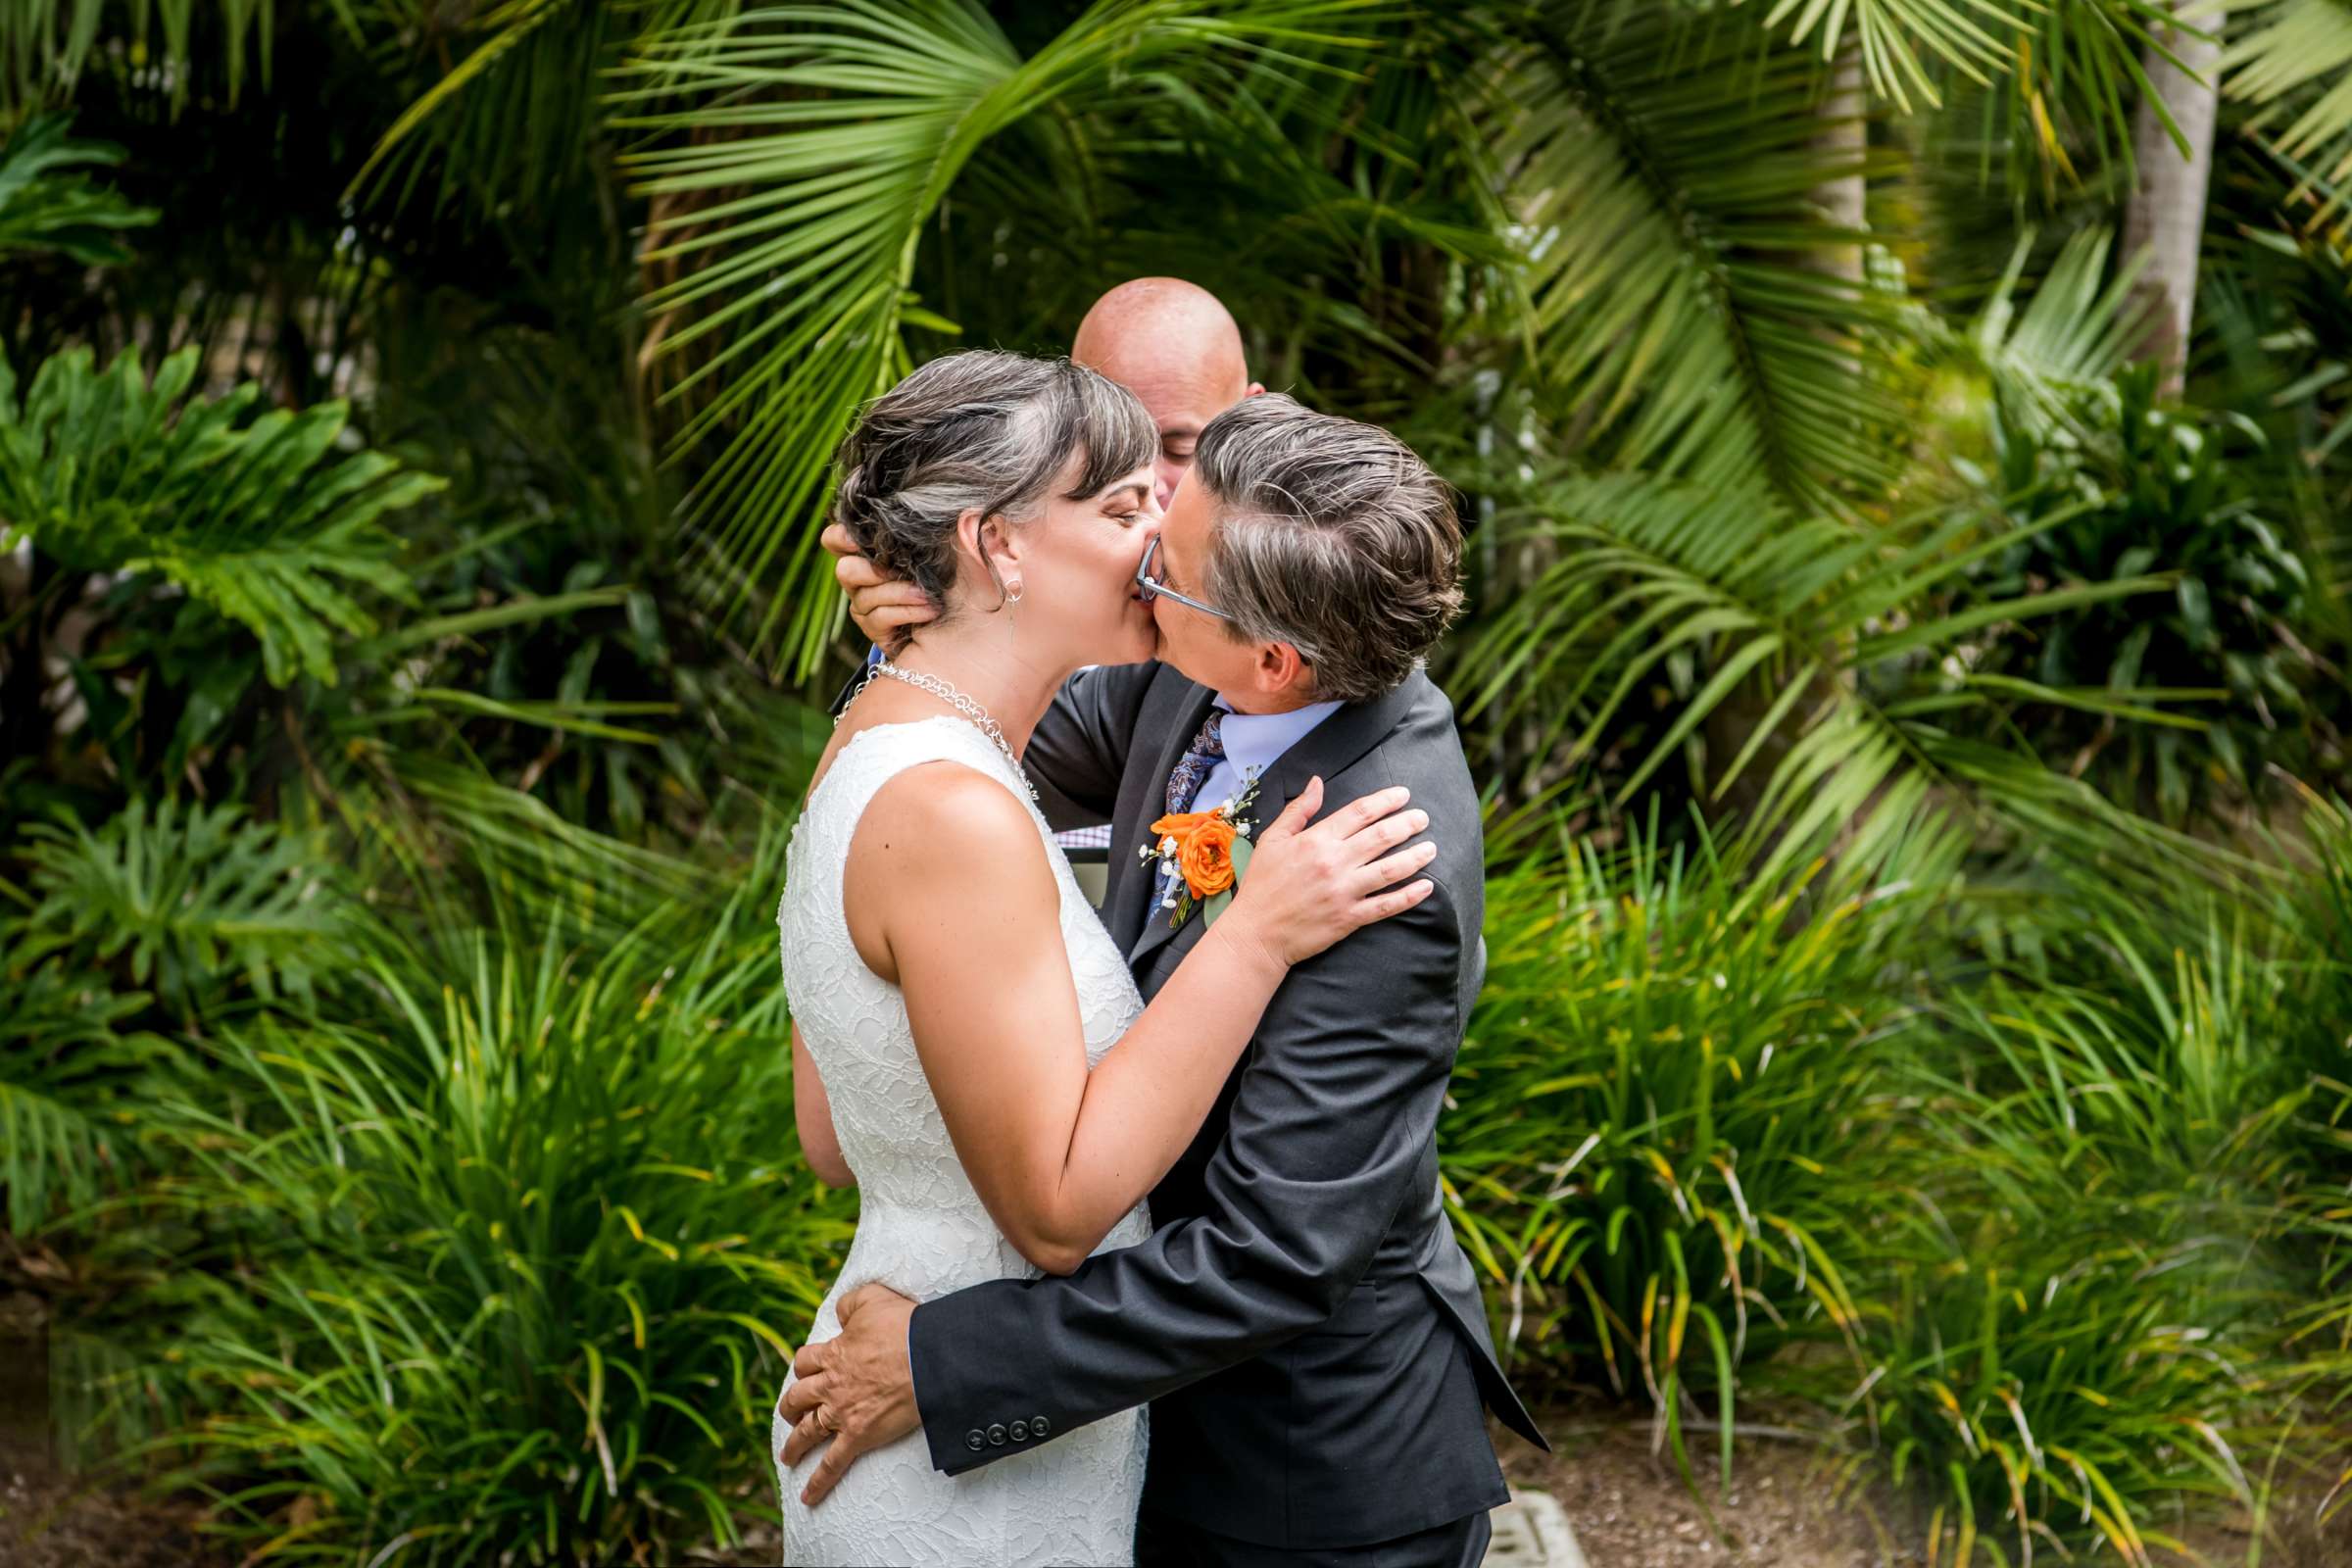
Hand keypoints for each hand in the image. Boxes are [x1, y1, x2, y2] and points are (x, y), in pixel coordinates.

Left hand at [775, 1282, 920, 1504]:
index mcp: (833, 1354)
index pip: (804, 1362)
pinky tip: (807, 1498)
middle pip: (798, 1398)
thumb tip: (838, 1314)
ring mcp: (842, 1413)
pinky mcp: (858, 1436)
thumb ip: (849, 1304)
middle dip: (791, 1406)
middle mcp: (830, 1386)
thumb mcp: (872, 1299)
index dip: (804, 1367)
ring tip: (787, 1456)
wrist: (928, 1358)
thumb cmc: (903, 1326)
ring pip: (807, 1431)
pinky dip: (818, 1483)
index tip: (807, 1372)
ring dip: (794, 1445)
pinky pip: (833, 1464)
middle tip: (792, 1413)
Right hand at [821, 522, 937, 642]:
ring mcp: (864, 606)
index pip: (833, 540)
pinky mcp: (874, 629)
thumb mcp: (936, 549)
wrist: (959, 621)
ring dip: (898, 593)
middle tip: (899, 571)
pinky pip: (880, 618)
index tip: (858, 540)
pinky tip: (929, 610)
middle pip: (844, 571)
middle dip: (872, 571)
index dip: (839, 537)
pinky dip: (906, 612)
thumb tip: (940, 511)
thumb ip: (925, 531)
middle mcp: (858, 580)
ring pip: (865, 598)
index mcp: (865, 554)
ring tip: (927, 594)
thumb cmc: (946, 575)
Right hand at [1224, 778, 1435, 967]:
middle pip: (1381, 837)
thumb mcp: (1273, 839)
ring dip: (1415, 857)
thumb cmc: (1262, 884)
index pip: (1360, 812)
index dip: (1386, 801)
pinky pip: (1386, 905)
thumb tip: (1317, 782)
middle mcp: (1334, 863)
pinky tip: (1426, 887)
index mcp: (1316, 840)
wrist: (1256, 934)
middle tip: (1423, 817)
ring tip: (1432, 847)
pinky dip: (1409, 896)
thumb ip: (1299, 810)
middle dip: (1408, 824)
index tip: (1403, 794)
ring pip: (1390, 869)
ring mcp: (1344, 892)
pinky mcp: (1349, 918)